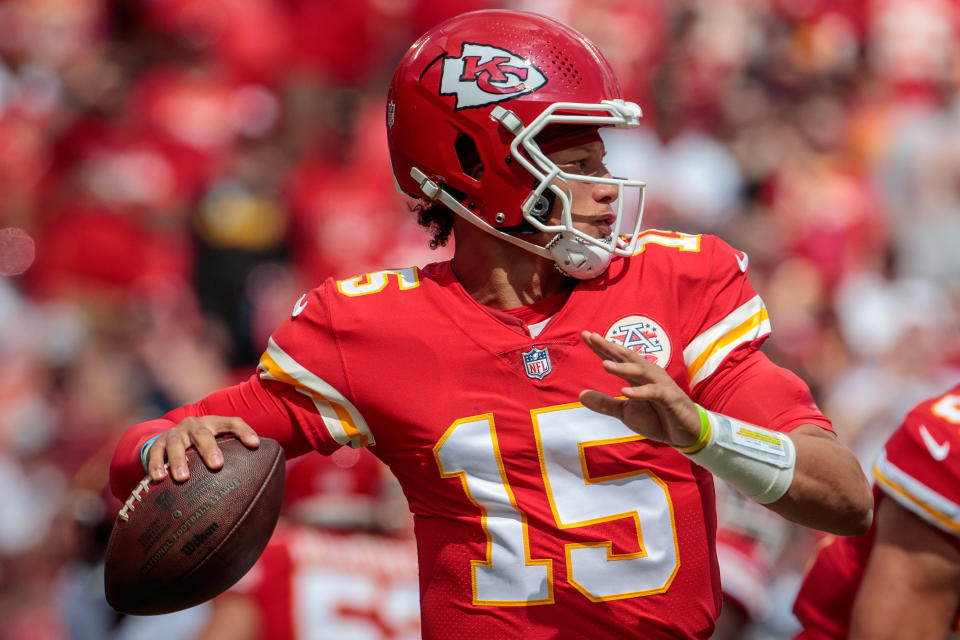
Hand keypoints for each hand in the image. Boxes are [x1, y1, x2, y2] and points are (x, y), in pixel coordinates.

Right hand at [146, 416, 259, 482]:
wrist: (172, 438)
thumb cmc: (205, 446)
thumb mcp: (220, 444)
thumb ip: (238, 455)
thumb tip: (263, 482)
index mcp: (214, 423)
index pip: (233, 422)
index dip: (245, 431)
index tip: (255, 445)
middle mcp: (194, 425)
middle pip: (203, 433)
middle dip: (209, 449)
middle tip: (217, 465)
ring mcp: (175, 433)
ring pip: (176, 444)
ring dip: (179, 460)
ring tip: (183, 478)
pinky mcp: (157, 443)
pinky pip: (155, 453)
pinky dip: (156, 465)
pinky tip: (159, 479)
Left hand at [578, 331, 700, 447]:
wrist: (685, 433)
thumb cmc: (657, 418)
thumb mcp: (626, 412)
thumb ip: (605, 403)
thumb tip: (580, 395)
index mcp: (637, 376)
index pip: (617, 357)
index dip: (601, 347)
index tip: (586, 335)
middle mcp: (649, 375)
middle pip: (627, 357)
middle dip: (609, 347)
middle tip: (592, 337)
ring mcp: (661, 385)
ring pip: (641, 371)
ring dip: (623, 367)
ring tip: (604, 364)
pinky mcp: (671, 398)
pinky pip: (655, 392)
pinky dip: (640, 392)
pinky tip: (624, 392)